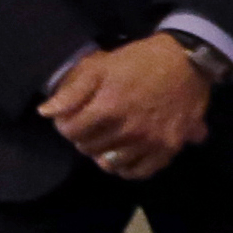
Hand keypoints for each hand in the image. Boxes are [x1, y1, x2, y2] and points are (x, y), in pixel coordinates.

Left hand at [41, 34, 210, 181]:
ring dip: (104, 152)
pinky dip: (127, 167)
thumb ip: (71, 90)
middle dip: (84, 137)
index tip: (72, 117)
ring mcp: (148, 143)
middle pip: (89, 149)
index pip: (70, 132)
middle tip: (91, 125)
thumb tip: (46, 112)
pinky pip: (138, 172)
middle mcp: (127, 130)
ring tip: (108, 138)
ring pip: (110, 164)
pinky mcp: (167, 149)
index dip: (66, 124)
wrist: (187, 61)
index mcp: (108, 108)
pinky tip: (125, 154)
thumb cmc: (140, 60)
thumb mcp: (100, 65)